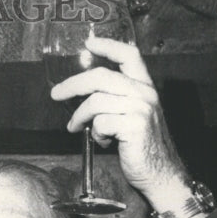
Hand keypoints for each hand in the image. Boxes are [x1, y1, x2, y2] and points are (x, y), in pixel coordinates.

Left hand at [50, 37, 192, 214]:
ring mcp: (141, 109)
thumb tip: (82, 95)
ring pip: (96, 101)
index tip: (88, 44)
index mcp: (145, 87)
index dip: (108, 45)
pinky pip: (100, 123)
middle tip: (56, 95)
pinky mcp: (134, 126)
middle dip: (73, 84)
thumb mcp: (132, 115)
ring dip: (80, 116)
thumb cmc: (142, 146)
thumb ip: (115, 100)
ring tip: (76, 127)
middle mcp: (145, 93)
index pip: (129, 55)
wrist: (160, 174)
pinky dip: (95, 134)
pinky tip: (104, 142)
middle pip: (101, 77)